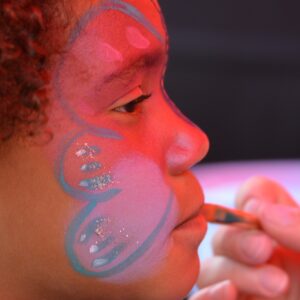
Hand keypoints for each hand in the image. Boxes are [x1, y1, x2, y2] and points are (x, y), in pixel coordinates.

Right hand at [191, 176, 299, 299]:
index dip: (254, 198)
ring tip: (275, 286)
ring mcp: (248, 288)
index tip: (264, 213)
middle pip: (227, 232)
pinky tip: (229, 294)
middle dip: (239, 238)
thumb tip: (263, 212)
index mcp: (288, 233)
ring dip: (232, 270)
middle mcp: (264, 258)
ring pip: (214, 267)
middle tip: (264, 251)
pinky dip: (210, 295)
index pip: (254, 196)